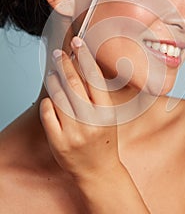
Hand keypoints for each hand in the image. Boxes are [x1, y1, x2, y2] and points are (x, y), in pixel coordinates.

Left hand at [40, 36, 120, 182]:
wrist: (99, 171)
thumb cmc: (104, 140)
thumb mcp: (109, 116)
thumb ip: (98, 95)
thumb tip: (83, 68)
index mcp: (106, 111)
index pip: (94, 76)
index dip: (85, 56)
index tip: (78, 42)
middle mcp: (91, 120)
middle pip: (73, 83)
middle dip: (65, 63)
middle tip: (59, 53)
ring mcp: (74, 132)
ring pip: (58, 96)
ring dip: (53, 80)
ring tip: (52, 73)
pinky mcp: (59, 142)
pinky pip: (47, 114)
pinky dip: (47, 102)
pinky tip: (51, 98)